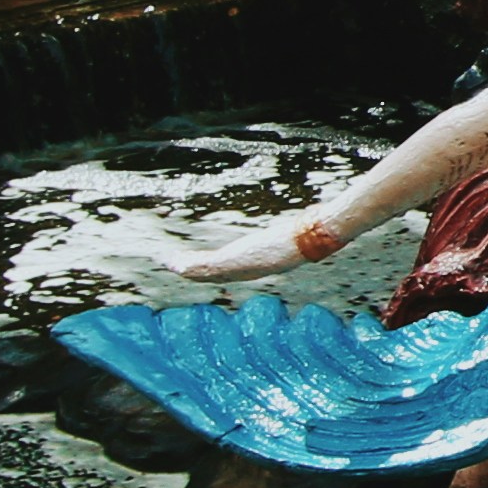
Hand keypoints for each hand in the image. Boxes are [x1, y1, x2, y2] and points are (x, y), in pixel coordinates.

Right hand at [175, 221, 312, 283]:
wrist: (317, 234)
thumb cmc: (317, 229)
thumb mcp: (304, 229)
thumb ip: (303, 225)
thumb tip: (315, 213)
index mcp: (266, 263)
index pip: (237, 270)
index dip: (219, 269)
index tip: (204, 265)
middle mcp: (253, 270)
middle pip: (218, 274)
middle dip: (198, 272)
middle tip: (180, 267)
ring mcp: (243, 268)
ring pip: (207, 272)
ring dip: (187, 269)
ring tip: (171, 264)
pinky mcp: (236, 262)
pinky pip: (206, 267)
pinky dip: (188, 266)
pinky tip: (175, 263)